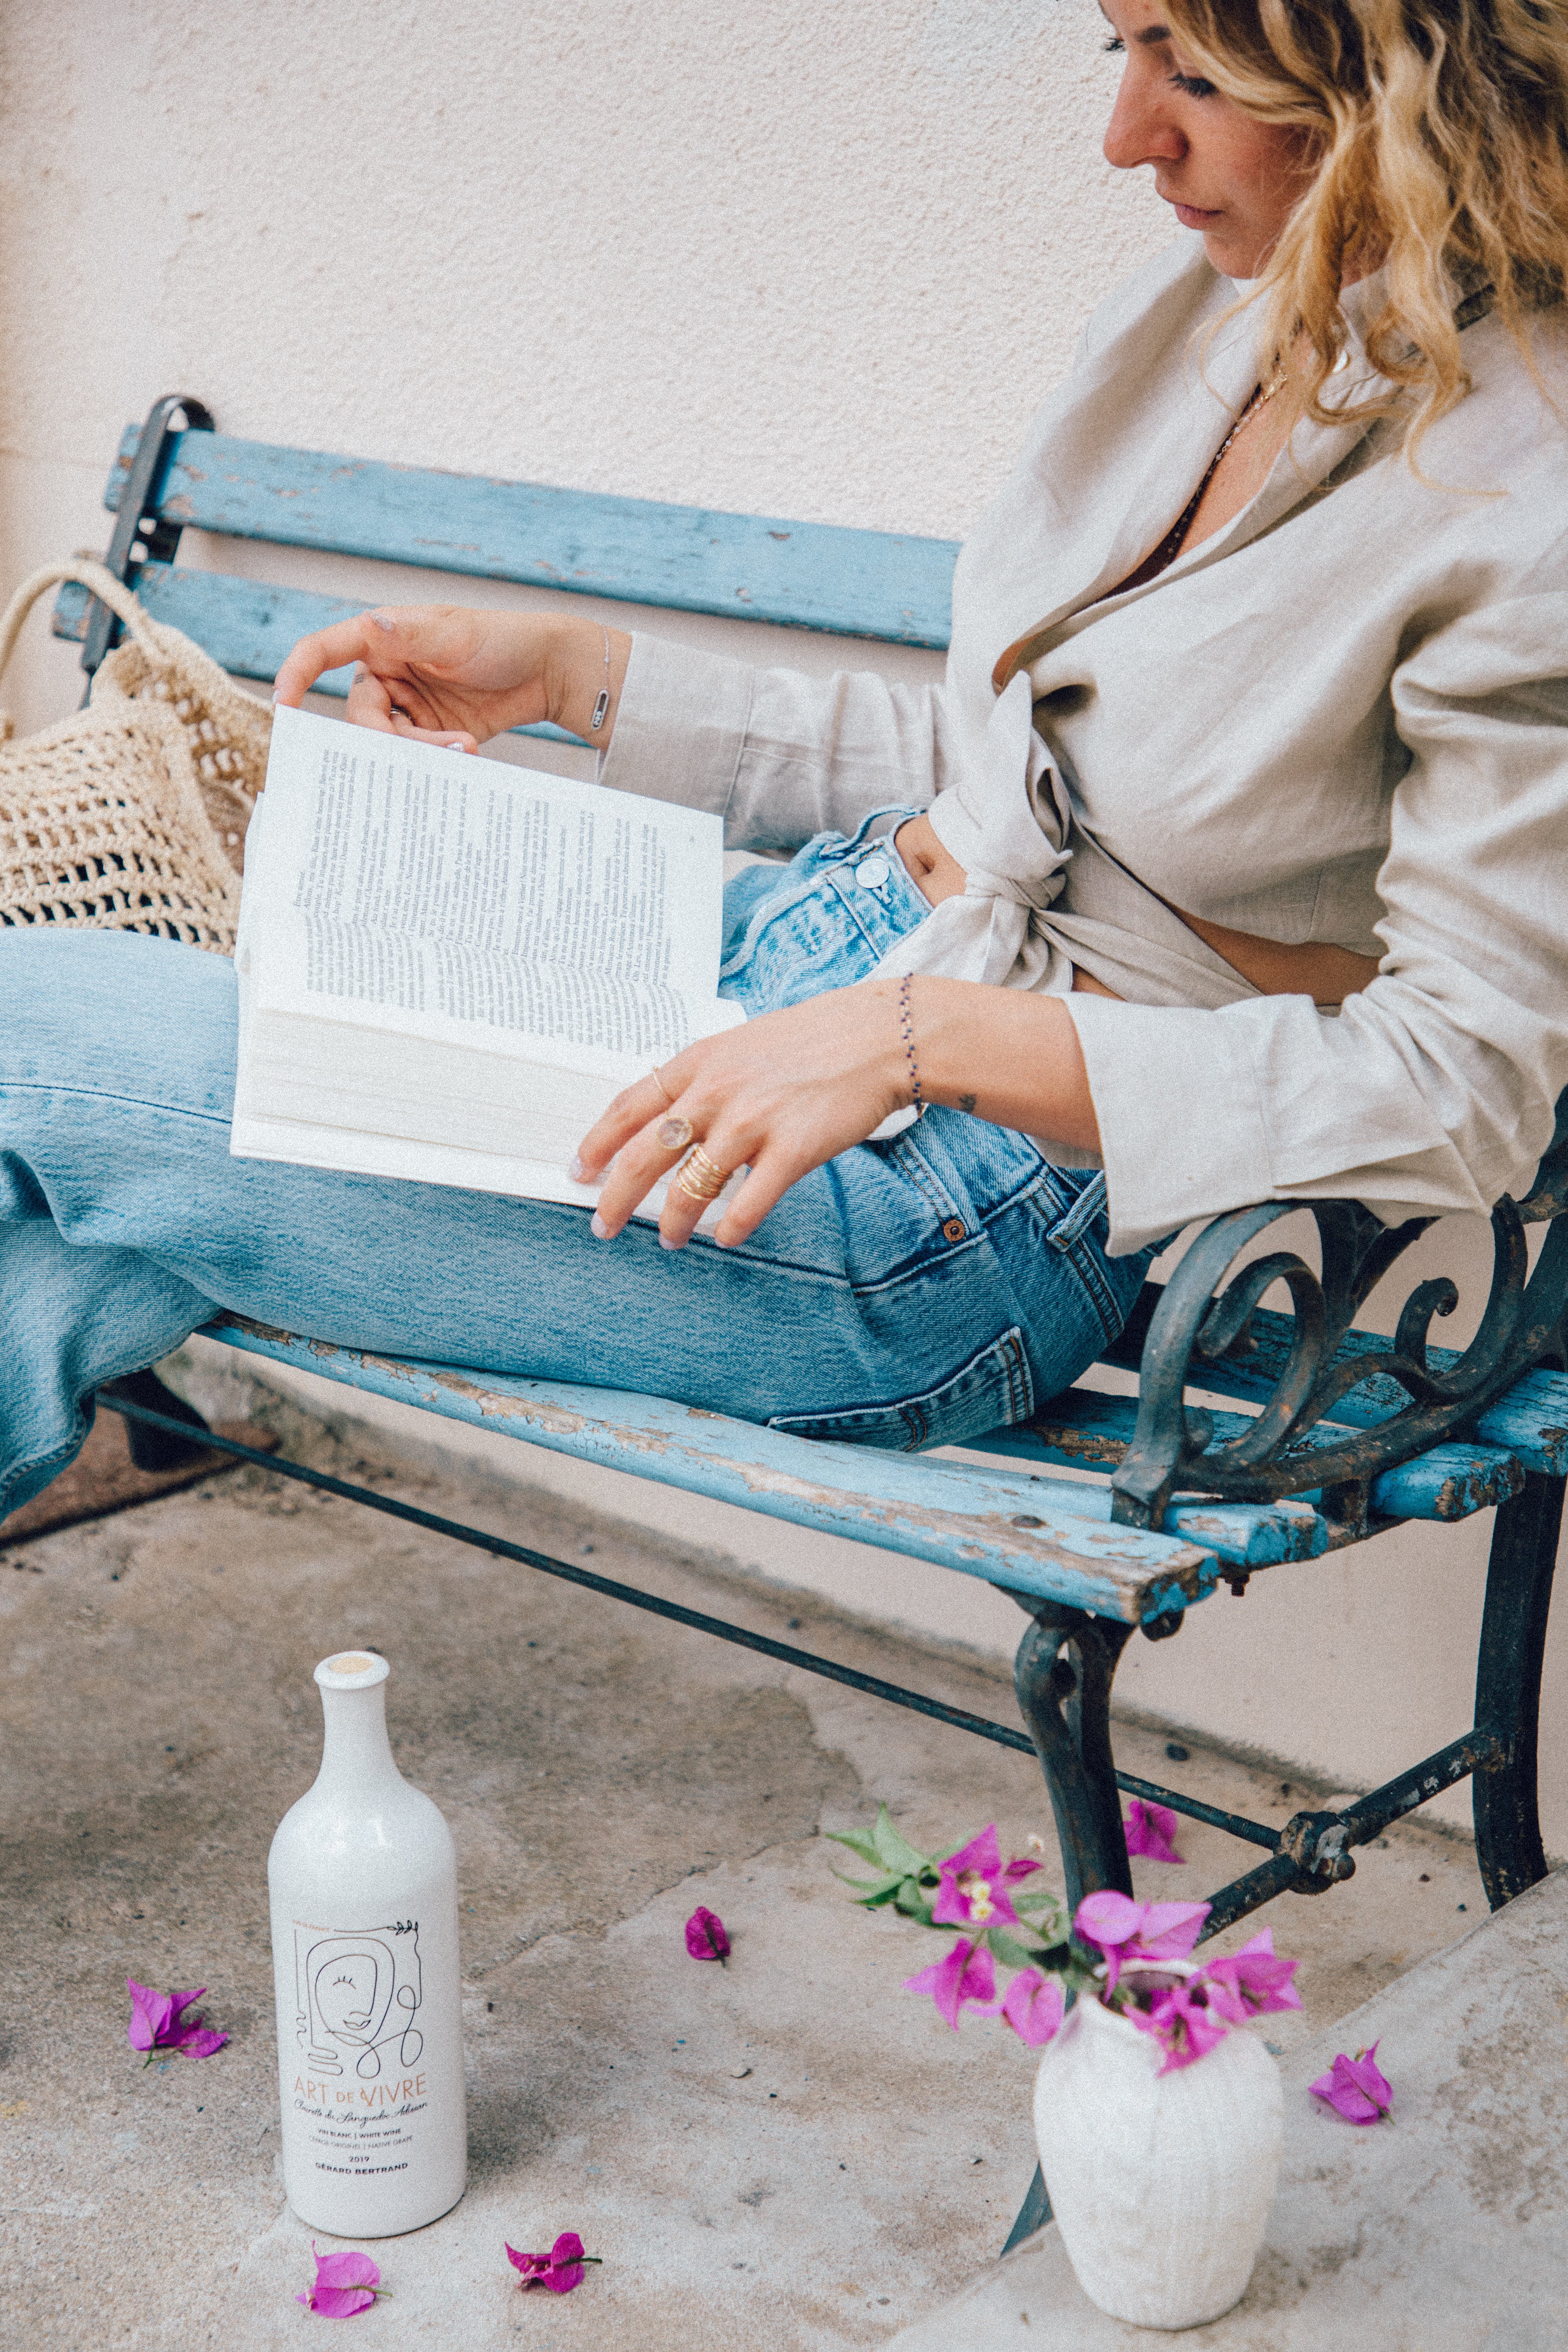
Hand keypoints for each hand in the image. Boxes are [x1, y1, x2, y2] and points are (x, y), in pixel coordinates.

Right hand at [271, 605, 630, 751]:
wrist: (549, 672)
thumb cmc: (503, 639)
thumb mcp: (456, 635)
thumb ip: (410, 637)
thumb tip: (368, 628)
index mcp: (381, 638)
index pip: (322, 652)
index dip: (296, 676)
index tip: (284, 709)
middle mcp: (386, 672)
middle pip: (359, 717)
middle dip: (389, 738)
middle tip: (433, 748)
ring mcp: (407, 706)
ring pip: (387, 742)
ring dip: (421, 752)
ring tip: (463, 748)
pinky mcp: (429, 734)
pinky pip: (413, 755)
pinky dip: (434, 760)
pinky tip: (464, 754)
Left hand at [574, 982, 910, 1250]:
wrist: (877, 1036)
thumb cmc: (811, 1041)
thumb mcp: (740, 1045)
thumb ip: (703, 1080)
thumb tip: (669, 1122)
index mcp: (698, 1062)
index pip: (628, 1106)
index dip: (597, 1142)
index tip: (579, 1170)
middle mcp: (716, 1092)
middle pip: (644, 1155)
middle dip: (615, 1197)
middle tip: (602, 1226)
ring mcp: (752, 1121)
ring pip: (691, 1187)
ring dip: (674, 1222)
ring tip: (671, 1240)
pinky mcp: (792, 1150)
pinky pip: (748, 1203)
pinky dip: (731, 1228)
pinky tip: (726, 1237)